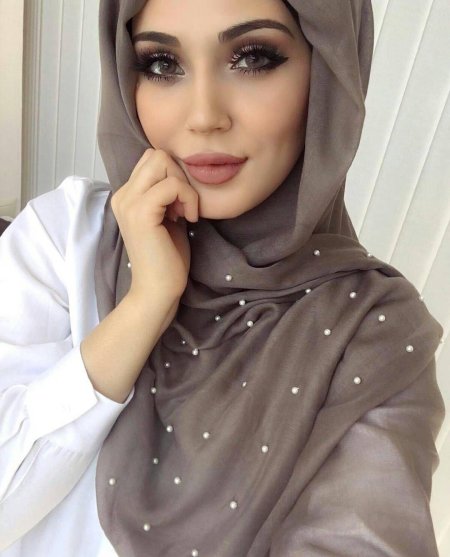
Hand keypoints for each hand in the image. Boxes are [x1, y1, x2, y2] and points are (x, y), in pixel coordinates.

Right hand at [111, 148, 198, 304]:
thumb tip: (181, 173)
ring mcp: (128, 203)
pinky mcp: (141, 212)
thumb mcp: (167, 218)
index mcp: (126, 196)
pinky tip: (188, 219)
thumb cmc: (167, 259)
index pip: (151, 159)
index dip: (173, 175)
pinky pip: (171, 184)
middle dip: (179, 175)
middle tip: (183, 206)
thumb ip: (167, 195)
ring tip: (184, 213)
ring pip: (162, 162)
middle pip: (156, 154)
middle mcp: (122, 196)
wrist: (158, 290)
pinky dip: (187, 198)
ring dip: (184, 186)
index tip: (180, 205)